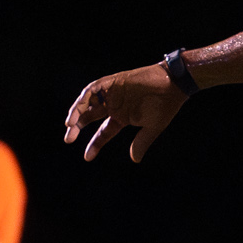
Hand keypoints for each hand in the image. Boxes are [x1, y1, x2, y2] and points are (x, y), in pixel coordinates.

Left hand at [63, 63, 187, 161]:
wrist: (174, 84)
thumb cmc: (166, 106)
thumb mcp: (153, 128)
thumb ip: (141, 143)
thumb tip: (134, 160)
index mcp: (122, 117)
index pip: (104, 132)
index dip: (95, 144)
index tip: (87, 157)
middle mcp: (114, 106)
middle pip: (90, 117)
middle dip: (77, 126)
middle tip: (68, 138)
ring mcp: (113, 93)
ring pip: (88, 102)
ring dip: (77, 111)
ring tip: (70, 124)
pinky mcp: (114, 82)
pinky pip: (95, 88)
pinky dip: (86, 96)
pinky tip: (80, 106)